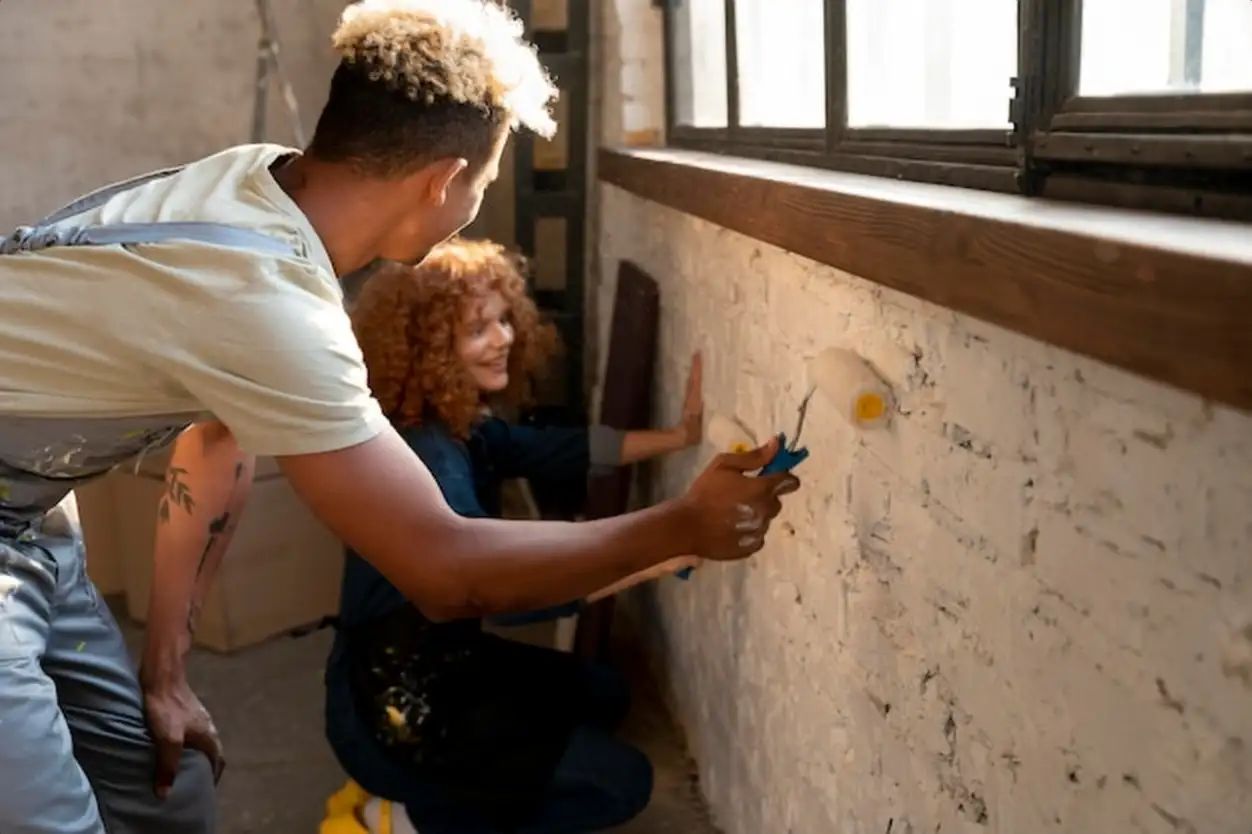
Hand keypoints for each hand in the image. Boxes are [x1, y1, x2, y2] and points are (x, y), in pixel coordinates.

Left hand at [141, 674, 224, 796]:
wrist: (162, 676)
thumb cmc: (167, 708)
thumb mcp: (167, 739)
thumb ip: (168, 765)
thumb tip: (165, 795)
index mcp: (208, 735)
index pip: (218, 760)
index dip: (214, 775)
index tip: (205, 789)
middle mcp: (208, 726)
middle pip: (211, 750)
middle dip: (205, 766)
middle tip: (192, 781)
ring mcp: (198, 716)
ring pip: (201, 740)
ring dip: (195, 754)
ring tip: (181, 765)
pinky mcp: (186, 709)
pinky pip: (191, 732)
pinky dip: (186, 743)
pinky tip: (171, 743)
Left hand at [676, 351, 703, 447]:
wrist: (682, 437)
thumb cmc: (690, 432)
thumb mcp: (693, 424)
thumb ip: (694, 415)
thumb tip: (696, 405)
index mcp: (693, 399)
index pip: (695, 380)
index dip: (697, 368)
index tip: (697, 354)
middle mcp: (692, 396)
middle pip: (694, 377)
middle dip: (696, 366)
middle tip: (698, 352)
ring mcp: (691, 399)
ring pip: (693, 381)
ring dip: (696, 371)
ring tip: (699, 361)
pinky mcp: (692, 403)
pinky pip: (695, 387)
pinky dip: (696, 379)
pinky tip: (697, 377)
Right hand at [679, 437, 799, 561]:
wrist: (687, 526)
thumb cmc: (704, 492)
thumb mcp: (723, 465)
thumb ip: (753, 456)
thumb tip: (776, 444)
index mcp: (762, 489)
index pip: (789, 482)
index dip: (784, 478)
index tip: (775, 477)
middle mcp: (766, 511)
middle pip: (776, 501)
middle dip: (765, 496)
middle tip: (742, 495)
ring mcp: (760, 531)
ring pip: (766, 519)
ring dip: (756, 513)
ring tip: (733, 512)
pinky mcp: (752, 548)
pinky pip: (758, 536)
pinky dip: (750, 531)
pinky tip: (732, 527)